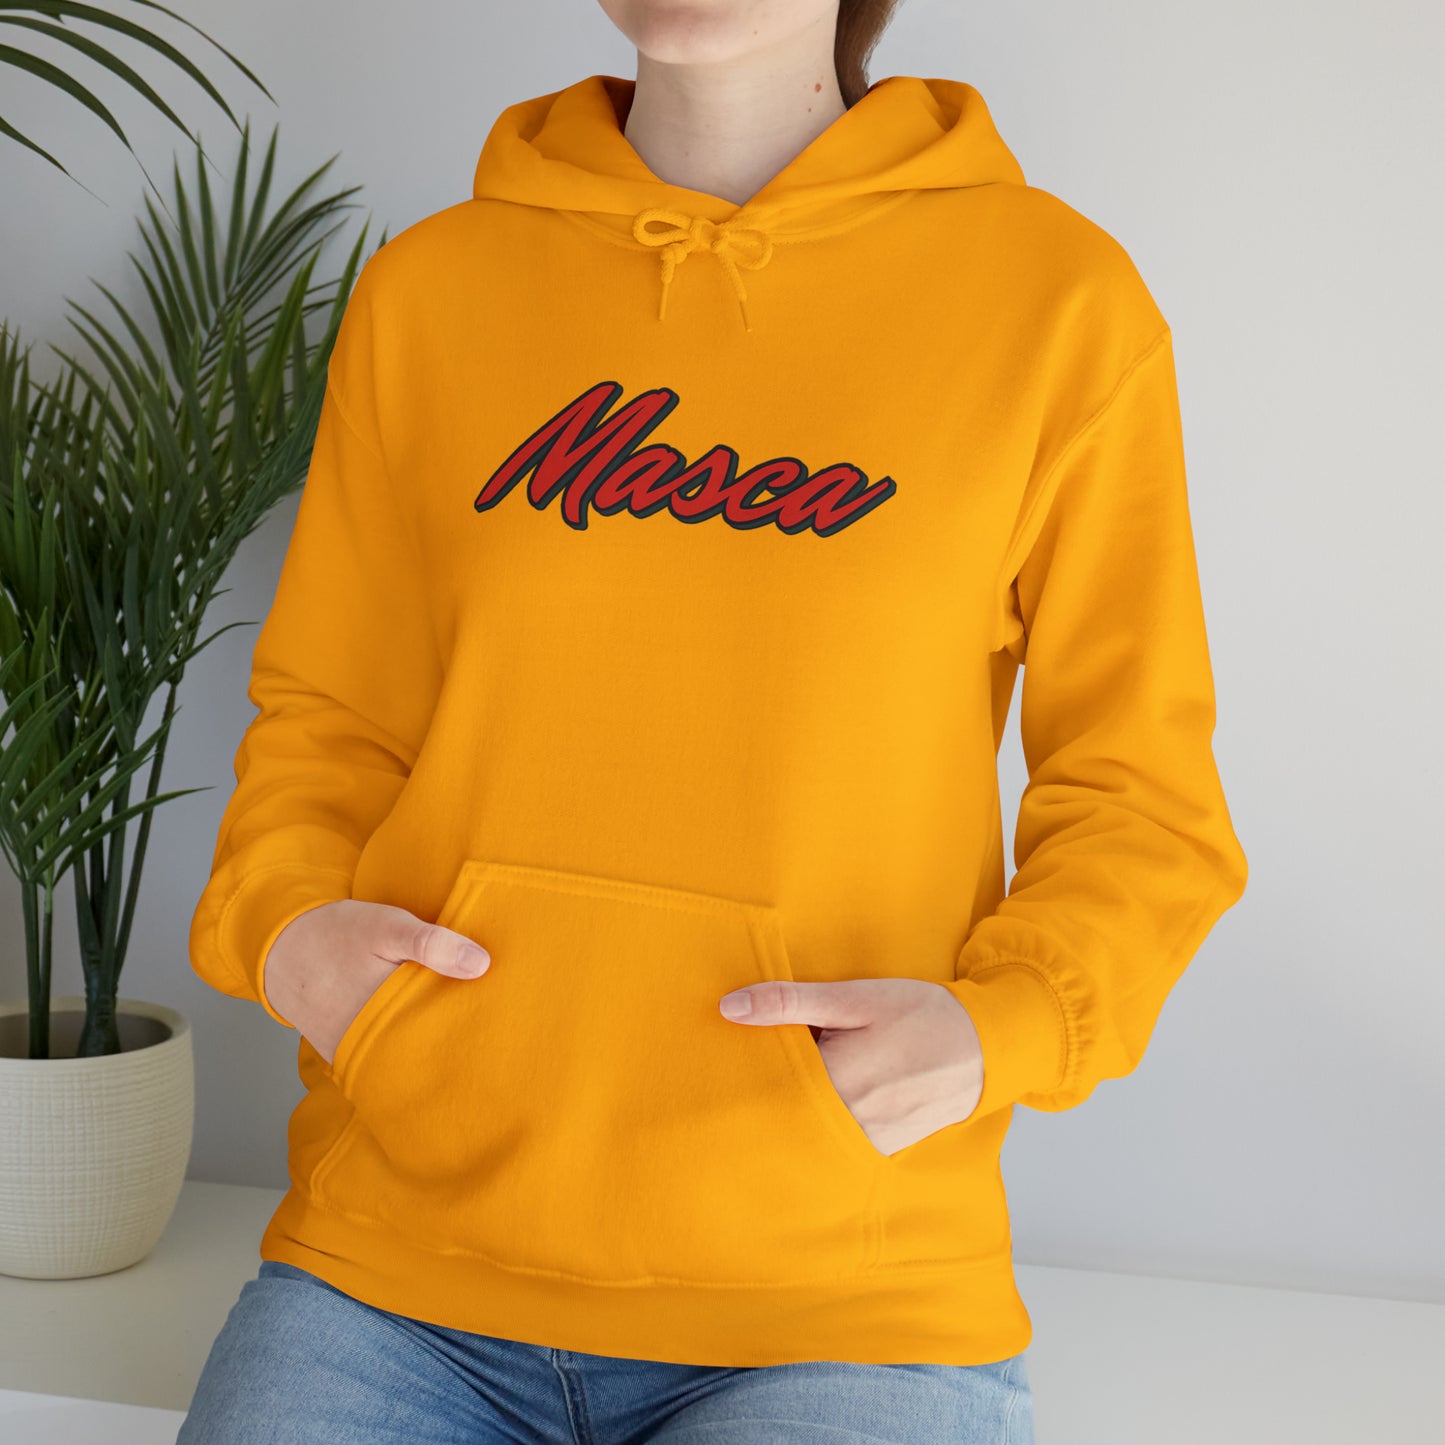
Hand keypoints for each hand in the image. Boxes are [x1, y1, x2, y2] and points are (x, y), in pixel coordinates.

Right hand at [262, 899, 490, 1063]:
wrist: (282, 948)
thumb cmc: (339, 934)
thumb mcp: (387, 926)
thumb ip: (431, 944)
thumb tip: (481, 965)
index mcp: (386, 1013)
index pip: (444, 1034)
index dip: (475, 1031)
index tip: (504, 1024)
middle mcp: (369, 1044)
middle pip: (428, 1053)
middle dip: (457, 1045)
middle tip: (494, 1036)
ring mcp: (355, 1054)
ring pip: (406, 1060)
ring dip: (431, 1049)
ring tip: (469, 1042)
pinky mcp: (345, 1056)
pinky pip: (382, 1059)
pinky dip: (405, 1051)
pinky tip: (428, 1039)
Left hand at [718, 977, 984, 1155]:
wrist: (985, 1049)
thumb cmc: (920, 1015)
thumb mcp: (854, 998)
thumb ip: (790, 1003)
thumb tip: (729, 1008)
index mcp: (833, 1082)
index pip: (765, 1085)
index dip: (744, 1070)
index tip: (724, 1059)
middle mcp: (846, 1122)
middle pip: (782, 1112)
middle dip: (766, 1089)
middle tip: (748, 1069)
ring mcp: (864, 1141)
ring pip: (807, 1128)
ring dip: (793, 1107)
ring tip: (784, 1081)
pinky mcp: (880, 1149)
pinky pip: (834, 1139)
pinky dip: (821, 1119)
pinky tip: (820, 1096)